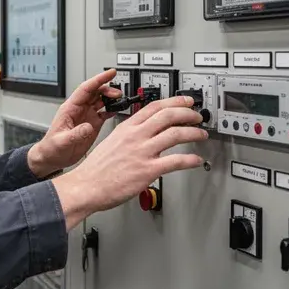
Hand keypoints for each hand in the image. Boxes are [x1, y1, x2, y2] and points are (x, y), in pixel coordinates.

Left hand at [27, 69, 122, 177]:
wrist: (52, 158)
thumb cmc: (52, 148)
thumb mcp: (62, 141)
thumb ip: (76, 134)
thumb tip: (88, 126)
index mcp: (70, 108)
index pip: (86, 89)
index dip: (98, 80)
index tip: (110, 73)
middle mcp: (79, 110)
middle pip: (95, 92)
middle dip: (107, 89)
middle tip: (118, 93)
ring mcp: (86, 116)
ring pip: (100, 101)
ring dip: (110, 98)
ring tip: (120, 100)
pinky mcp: (92, 125)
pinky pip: (104, 113)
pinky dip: (112, 110)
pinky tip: (117, 110)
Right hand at [51, 95, 209, 229]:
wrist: (86, 186)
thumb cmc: (96, 170)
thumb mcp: (111, 142)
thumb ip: (129, 136)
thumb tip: (143, 134)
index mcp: (127, 128)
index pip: (154, 106)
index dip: (174, 101)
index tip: (185, 102)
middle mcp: (136, 136)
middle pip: (168, 115)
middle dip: (188, 113)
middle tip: (197, 116)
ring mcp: (142, 152)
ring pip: (175, 134)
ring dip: (193, 132)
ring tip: (201, 134)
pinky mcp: (148, 170)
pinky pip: (175, 161)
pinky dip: (189, 159)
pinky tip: (195, 159)